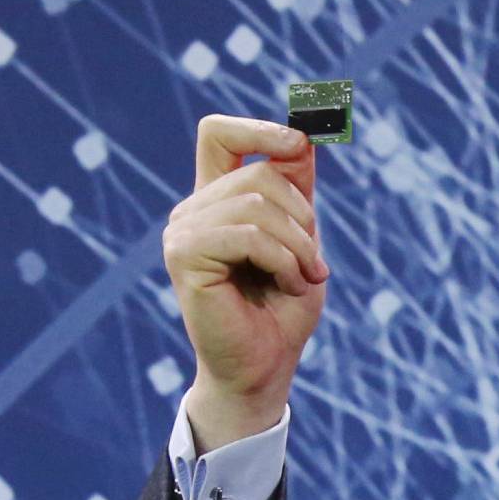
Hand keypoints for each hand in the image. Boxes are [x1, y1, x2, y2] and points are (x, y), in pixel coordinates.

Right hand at [164, 115, 328, 450]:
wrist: (263, 370)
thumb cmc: (281, 313)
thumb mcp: (301, 243)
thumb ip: (298, 192)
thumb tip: (305, 134)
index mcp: (216, 201)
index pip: (220, 134)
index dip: (259, 129)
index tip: (300, 144)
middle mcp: (193, 210)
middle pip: (260, 173)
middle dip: (304, 219)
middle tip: (314, 266)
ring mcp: (183, 231)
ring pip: (258, 203)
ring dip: (298, 246)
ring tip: (301, 281)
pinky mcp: (184, 256)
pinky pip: (248, 235)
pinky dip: (282, 260)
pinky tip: (287, 286)